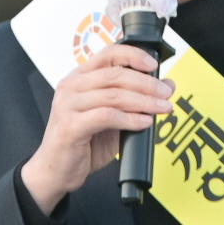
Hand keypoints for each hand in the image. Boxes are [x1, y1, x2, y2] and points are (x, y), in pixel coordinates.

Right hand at [21, 44, 173, 211]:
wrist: (57, 170)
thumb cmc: (83, 143)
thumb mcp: (113, 118)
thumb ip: (134, 101)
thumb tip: (166, 86)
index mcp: (79, 78)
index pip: (107, 54)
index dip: (133, 55)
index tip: (154, 64)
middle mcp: (71, 87)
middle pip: (114, 74)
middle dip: (146, 83)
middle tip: (166, 93)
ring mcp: (68, 105)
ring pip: (113, 95)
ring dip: (143, 101)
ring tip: (162, 108)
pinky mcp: (70, 126)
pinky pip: (106, 116)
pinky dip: (130, 119)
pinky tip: (144, 122)